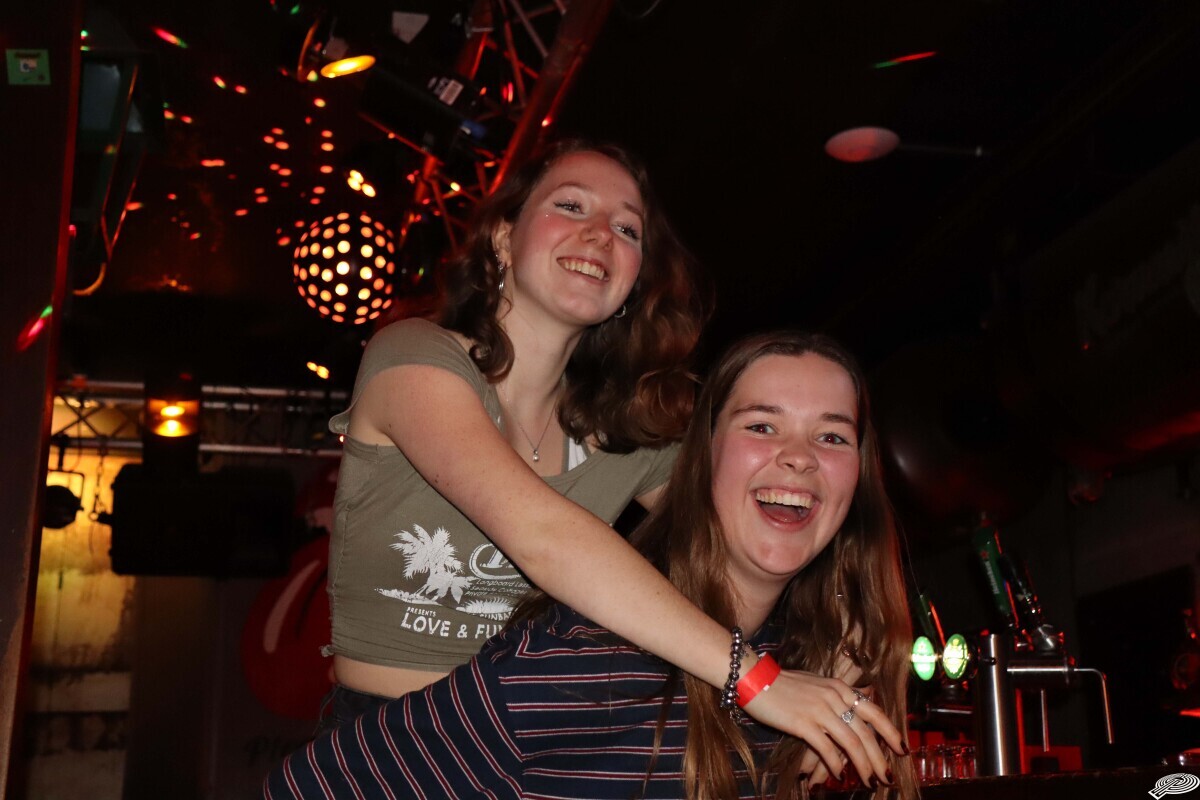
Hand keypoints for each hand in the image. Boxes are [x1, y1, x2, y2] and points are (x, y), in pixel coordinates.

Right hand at [742, 670, 899, 787]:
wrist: (754, 678)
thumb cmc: (783, 683)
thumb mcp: (816, 684)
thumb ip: (836, 696)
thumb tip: (855, 711)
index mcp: (840, 687)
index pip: (874, 712)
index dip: (891, 732)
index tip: (902, 749)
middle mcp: (834, 697)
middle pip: (866, 732)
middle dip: (880, 757)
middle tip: (887, 775)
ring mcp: (819, 710)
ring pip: (851, 742)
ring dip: (863, 766)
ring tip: (869, 781)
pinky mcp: (803, 723)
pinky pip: (827, 748)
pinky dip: (836, 764)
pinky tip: (838, 775)